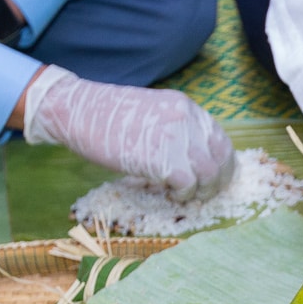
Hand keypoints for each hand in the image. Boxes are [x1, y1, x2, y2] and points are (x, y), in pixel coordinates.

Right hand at [19, 68, 233, 199]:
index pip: (221, 139)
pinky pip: (188, 185)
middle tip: (204, 194)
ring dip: (201, 191)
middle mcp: (187, 120)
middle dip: (217, 182)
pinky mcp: (163, 160)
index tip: (217, 178)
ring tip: (184, 196)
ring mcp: (177, 139)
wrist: (79, 111)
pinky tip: (170, 195)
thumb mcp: (153, 112)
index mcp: (186, 107)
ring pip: (209, 175)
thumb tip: (194, 158)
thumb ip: (177, 129)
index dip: (224, 163)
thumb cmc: (108, 117)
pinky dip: (182, 195)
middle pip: (221, 159)